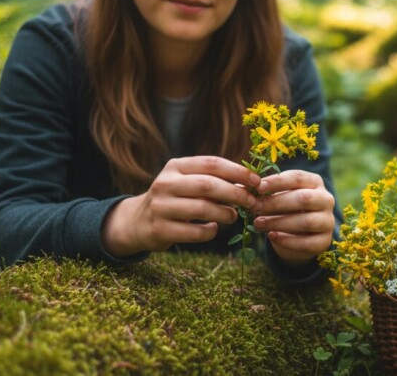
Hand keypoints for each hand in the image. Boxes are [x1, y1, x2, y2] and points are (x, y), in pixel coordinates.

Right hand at [102, 156, 260, 256]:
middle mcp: (165, 183)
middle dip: (236, 193)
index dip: (238, 172)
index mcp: (175, 166)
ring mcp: (160, 207)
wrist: (138, 221)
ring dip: (225, 214)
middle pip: (208, 185)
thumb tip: (251, 183)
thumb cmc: (174, 199)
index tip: (257, 181)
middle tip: (252, 202)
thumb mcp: (187, 182)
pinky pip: (194, 232)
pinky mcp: (159, 229)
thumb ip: (213, 179)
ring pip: (202, 209)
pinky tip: (213, 229)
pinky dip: (210, 232)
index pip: (211, 163)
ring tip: (233, 216)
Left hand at [251, 170, 335, 263]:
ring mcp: (327, 221)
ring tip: (258, 223)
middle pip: (303, 198)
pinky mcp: (324, 241)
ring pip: (306, 221)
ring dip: (279, 222)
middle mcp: (326, 199)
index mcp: (314, 182)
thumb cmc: (285, 208)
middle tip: (254, 207)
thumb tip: (238, 185)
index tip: (258, 187)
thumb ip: (262, 191)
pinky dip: (288, 240)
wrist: (299, 234)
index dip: (277, 182)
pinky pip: (307, 242)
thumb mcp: (276, 196)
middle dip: (275, 203)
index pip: (297, 177)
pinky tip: (272, 236)